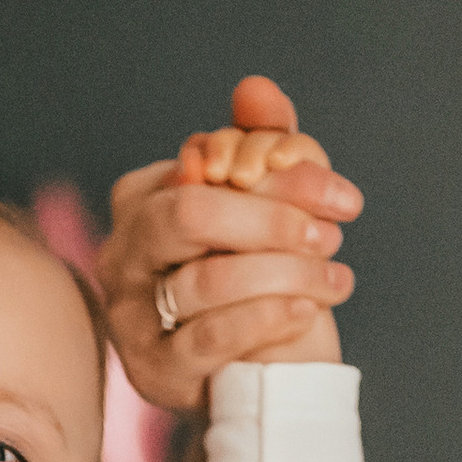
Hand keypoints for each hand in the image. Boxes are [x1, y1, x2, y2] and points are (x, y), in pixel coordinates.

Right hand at [99, 78, 362, 408]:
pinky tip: (307, 309)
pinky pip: (211, 336)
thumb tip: (255, 89)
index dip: (275, 173)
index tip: (338, 196)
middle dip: (271, 220)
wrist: (255, 371)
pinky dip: (268, 317)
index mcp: (141, 200)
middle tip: (328, 236)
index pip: (203, 164)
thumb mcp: (268, 205)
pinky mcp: (153, 369)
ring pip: (207, 279)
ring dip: (286, 274)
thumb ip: (265, 143)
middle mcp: (122, 254)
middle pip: (190, 214)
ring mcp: (131, 315)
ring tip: (332, 278)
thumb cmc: (259, 277)